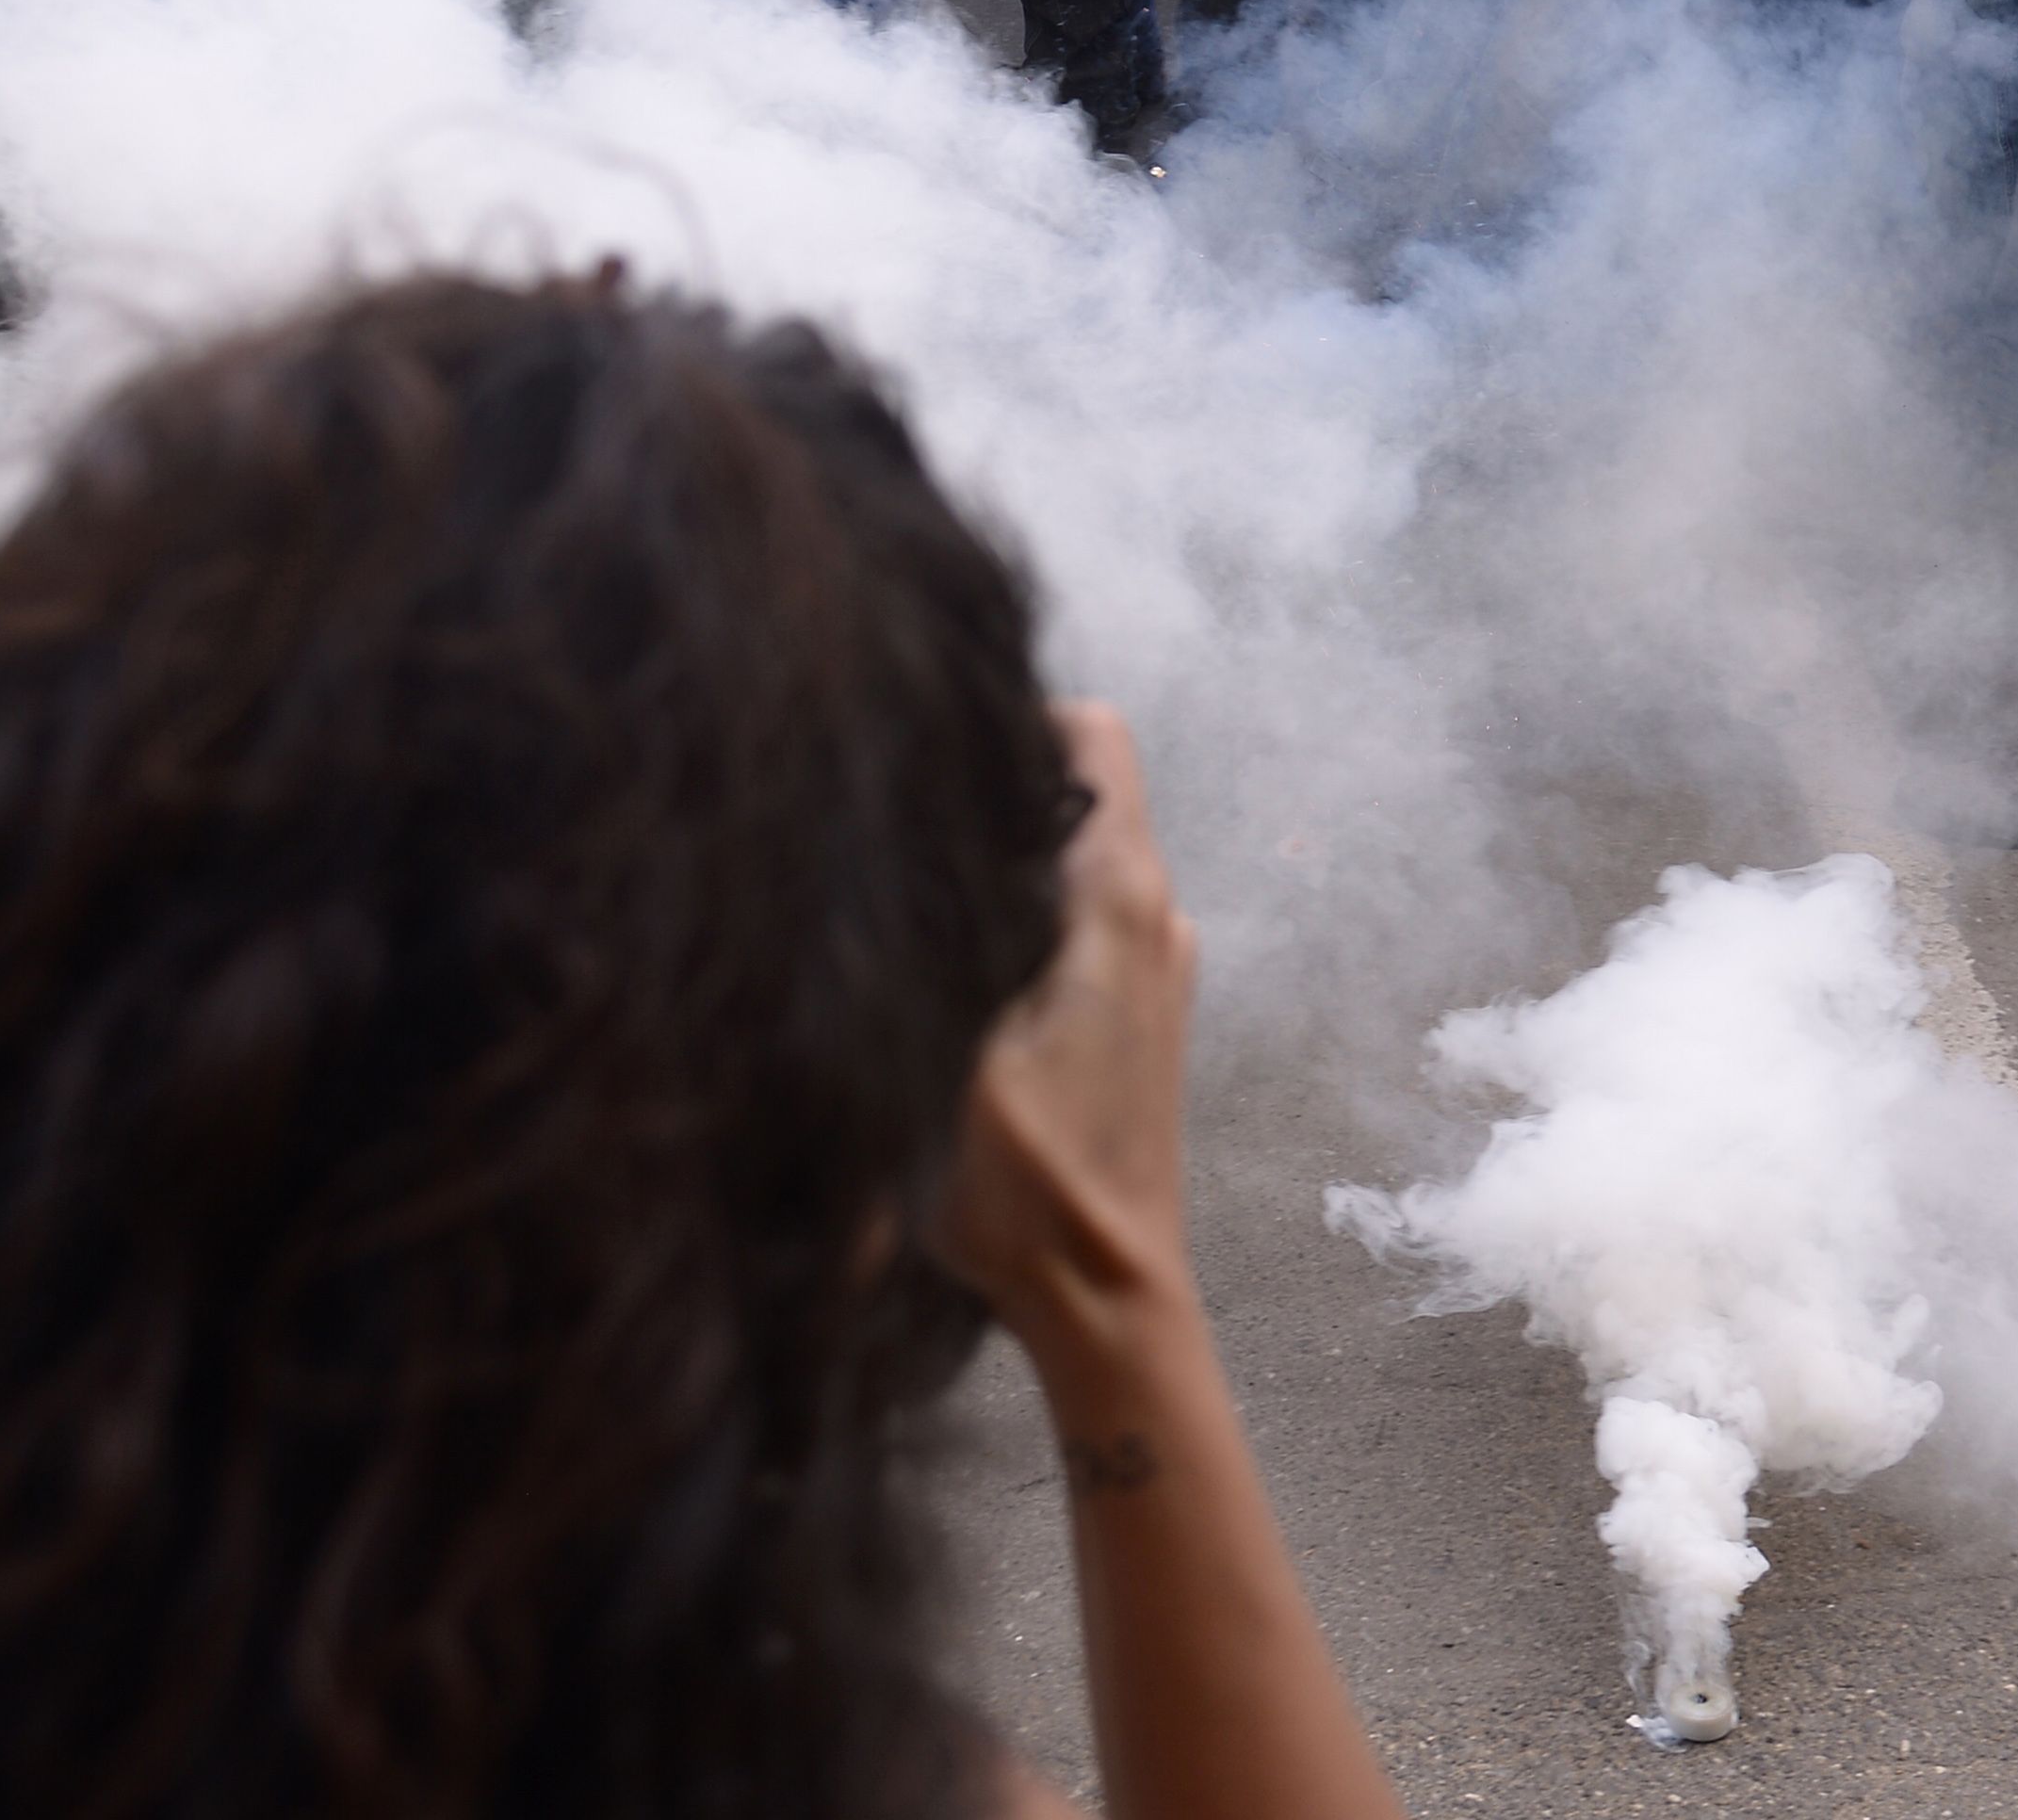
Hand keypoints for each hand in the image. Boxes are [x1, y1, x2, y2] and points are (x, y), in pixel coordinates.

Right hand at [928, 705, 1199, 1360]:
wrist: (1105, 1297)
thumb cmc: (1027, 1187)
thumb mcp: (943, 1050)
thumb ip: (921, 936)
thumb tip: (860, 846)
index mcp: (1120, 898)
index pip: (1091, 733)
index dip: (1008, 720)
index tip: (926, 759)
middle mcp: (1158, 914)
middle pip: (1078, 788)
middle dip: (987, 795)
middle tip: (898, 838)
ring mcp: (1157, 965)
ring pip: (1074, 858)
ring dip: (1000, 865)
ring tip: (918, 911)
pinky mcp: (1141, 1014)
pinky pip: (1082, 919)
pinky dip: (1023, 920)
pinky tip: (958, 978)